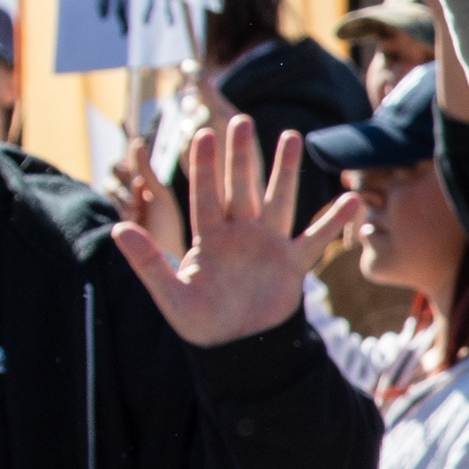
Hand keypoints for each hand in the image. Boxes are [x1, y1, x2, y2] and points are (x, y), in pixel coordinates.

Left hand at [112, 115, 357, 349]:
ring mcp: (268, 245)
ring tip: (291, 136)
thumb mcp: (169, 295)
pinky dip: (333, 220)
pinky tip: (352, 200)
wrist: (239, 347)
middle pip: (240, 187)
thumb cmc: (200, 323)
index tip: (202, 135)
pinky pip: (315, 238)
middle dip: (241, 155)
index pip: (205, 195)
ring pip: (277, 200)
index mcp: (208, 238)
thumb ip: (146, 261)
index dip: (203, 167)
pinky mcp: (293, 263)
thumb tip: (116, 229)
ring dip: (284, 170)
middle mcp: (239, 234)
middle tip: (241, 121)